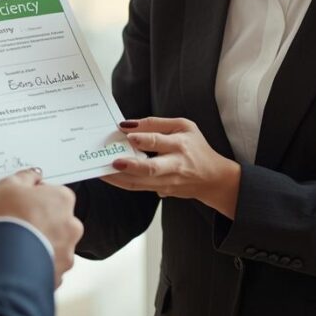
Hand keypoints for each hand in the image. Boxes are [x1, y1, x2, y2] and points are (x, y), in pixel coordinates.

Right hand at [0, 170, 83, 287]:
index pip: (49, 193)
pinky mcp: (56, 275)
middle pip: (50, 219)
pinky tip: (11, 261)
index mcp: (63, 199)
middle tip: (7, 224)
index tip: (14, 202)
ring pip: (47, 244)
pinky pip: (42, 266)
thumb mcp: (8, 185)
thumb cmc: (7, 218)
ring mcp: (66, 252)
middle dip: (31, 221)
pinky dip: (29, 264)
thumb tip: (32, 175)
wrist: (3, 259)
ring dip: (30, 243)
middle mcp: (71, 226)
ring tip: (4, 245)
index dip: (28, 197)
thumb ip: (24, 177)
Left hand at [102, 117, 241, 218]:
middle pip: (151, 168)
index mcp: (180, 145)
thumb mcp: (184, 126)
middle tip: (113, 161)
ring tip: (101, 171)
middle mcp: (174, 165)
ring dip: (119, 178)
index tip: (127, 134)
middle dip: (131, 166)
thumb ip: (156, 123)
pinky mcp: (162, 191)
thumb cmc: (196, 147)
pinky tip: (109, 176)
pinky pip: (139, 188)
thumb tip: (128, 125)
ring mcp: (168, 182)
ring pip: (141, 183)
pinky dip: (123, 183)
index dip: (144, 138)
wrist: (213, 179)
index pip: (160, 141)